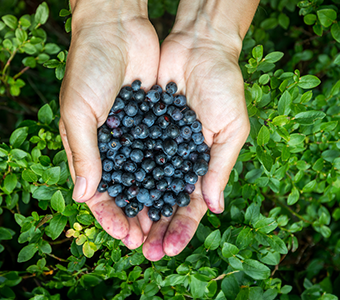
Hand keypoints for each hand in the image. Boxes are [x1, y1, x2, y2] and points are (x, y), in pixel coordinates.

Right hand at [59, 0, 158, 239]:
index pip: (98, 193)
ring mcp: (137, 135)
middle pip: (127, 193)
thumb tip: (82, 197)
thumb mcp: (78, 111)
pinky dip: (174, 175)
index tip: (126, 236)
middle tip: (151, 244)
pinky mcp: (159, 121)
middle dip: (137, 218)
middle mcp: (113, 147)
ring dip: (157, 203)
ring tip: (169, 227)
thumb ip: (83, 153)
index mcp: (88, 148)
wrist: (117, 27)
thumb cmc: (88, 68)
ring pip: (149, 178)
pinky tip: (185, 194)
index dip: (111, 217)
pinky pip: (167, 154)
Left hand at [140, 6, 251, 260]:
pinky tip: (109, 198)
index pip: (190, 206)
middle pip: (162, 203)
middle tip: (142, 251)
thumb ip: (219, 166)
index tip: (169, 249)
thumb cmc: (223, 85)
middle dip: (154, 228)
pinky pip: (125, 158)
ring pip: (141, 186)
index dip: (180, 229)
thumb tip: (213, 208)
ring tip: (124, 234)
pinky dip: (118, 179)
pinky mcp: (135, 127)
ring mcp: (154, 145)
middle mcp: (175, 160)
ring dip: (133, 212)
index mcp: (202, 164)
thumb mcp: (230, 127)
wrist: (197, 44)